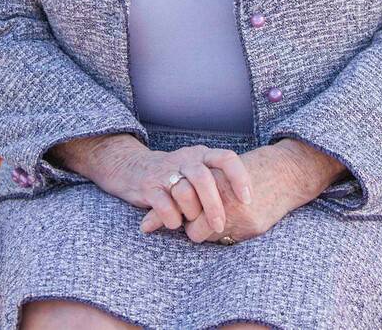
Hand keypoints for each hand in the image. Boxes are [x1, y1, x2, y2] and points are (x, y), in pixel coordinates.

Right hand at [91, 140, 253, 235]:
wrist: (134, 169)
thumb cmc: (177, 177)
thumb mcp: (198, 171)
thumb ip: (217, 182)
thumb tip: (247, 207)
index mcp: (202, 154)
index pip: (226, 158)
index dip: (239, 177)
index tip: (247, 200)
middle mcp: (185, 159)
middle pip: (204, 178)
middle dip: (214, 206)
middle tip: (220, 226)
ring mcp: (166, 171)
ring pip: (184, 192)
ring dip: (191, 213)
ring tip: (190, 223)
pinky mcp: (149, 186)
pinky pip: (164, 205)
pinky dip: (172, 218)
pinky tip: (173, 223)